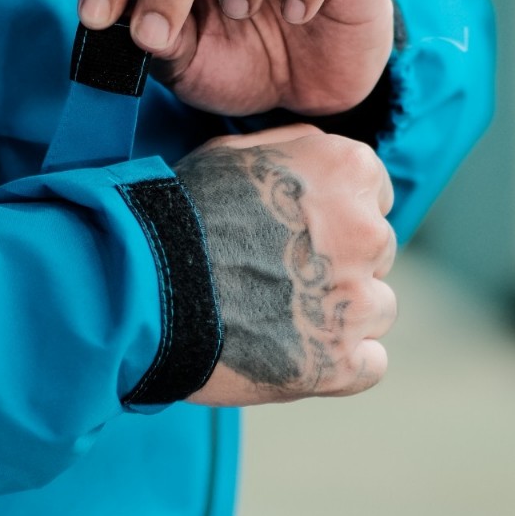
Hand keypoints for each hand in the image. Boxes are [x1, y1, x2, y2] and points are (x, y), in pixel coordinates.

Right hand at [174, 125, 396, 405]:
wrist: (139, 286)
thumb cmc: (178, 215)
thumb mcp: (232, 153)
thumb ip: (293, 150)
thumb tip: (322, 156)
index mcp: (347, 171)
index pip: (373, 197)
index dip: (334, 218)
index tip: (297, 235)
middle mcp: (367, 232)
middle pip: (375, 255)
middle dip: (337, 266)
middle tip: (276, 278)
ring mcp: (356, 301)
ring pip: (375, 310)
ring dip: (336, 315)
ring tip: (277, 318)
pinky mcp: (341, 362)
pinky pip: (369, 365)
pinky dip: (337, 365)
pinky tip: (292, 352)